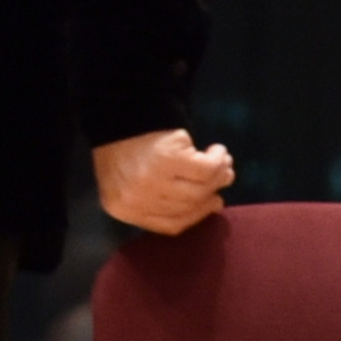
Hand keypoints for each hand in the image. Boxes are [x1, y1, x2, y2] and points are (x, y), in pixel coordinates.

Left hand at [95, 128, 235, 236]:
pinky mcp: (169, 159)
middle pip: (190, 205)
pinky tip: (218, 151)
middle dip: (212, 191)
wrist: (116, 116)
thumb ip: (160, 201)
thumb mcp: (130, 184)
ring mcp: (152, 181)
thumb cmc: (123, 151)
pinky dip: (218, 159)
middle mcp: (137, 200)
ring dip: (221, 174)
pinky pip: (207, 168)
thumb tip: (211, 205)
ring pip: (202, 188)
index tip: (213, 202)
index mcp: (125, 210)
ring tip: (224, 162)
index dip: (198, 214)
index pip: (173, 224)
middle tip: (224, 177)